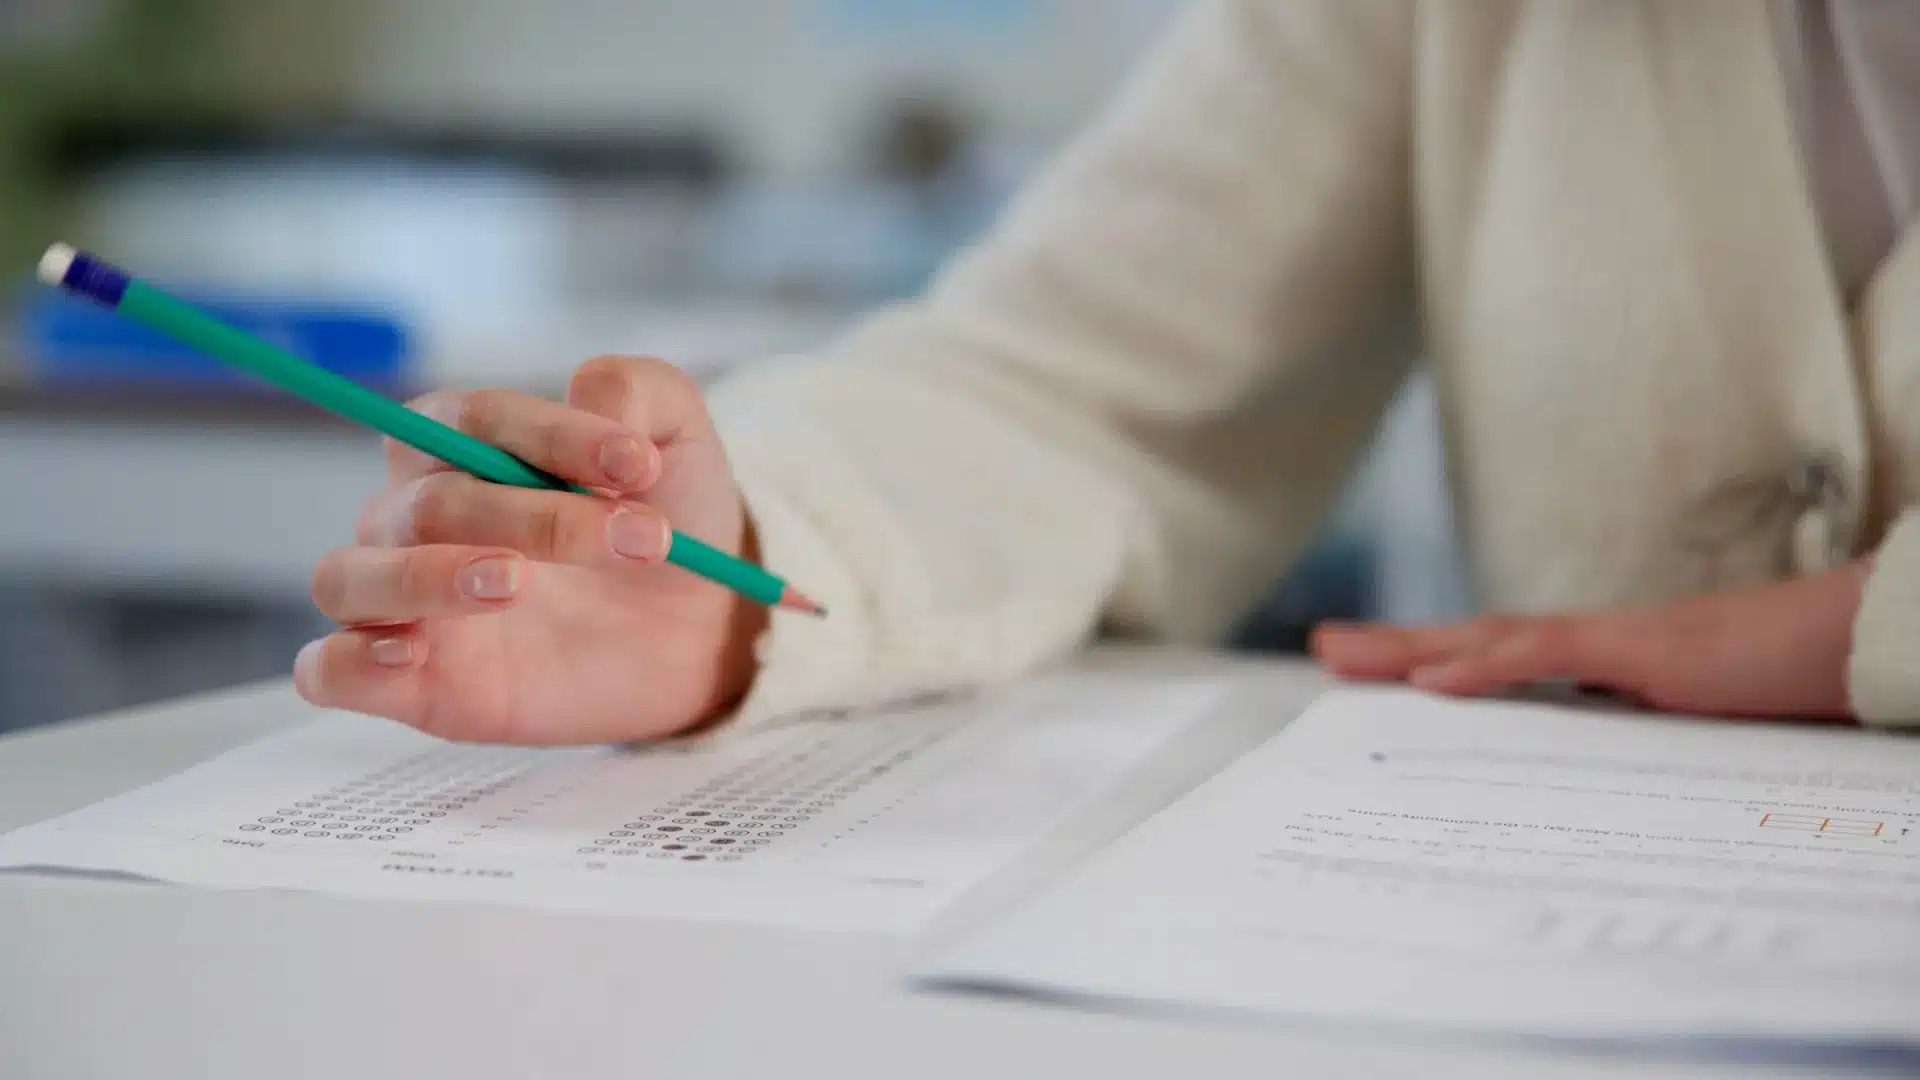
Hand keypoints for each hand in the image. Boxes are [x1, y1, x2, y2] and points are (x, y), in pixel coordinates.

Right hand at [295, 355, 763, 743]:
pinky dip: (352, 661)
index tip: (639, 463)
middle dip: (541, 519)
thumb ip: (640, 391)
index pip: (466, 422)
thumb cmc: (671, 515)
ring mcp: (405, 602)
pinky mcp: (411, 682)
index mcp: (460, 446)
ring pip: (348, 577)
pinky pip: (330, 670)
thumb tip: (587, 391)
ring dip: (426, 577)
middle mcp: (415, 517)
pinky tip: (412, 655)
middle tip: (641, 538)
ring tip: (516, 582)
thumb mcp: (678, 439)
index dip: (548, 436)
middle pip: (430, 504)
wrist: (706, 625)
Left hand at [1310, 562, 1870, 719]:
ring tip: (1343, 656)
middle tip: (1321, 649)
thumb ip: (1626, 732)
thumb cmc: (1776, 679)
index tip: (1367, 670)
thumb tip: (1578, 772)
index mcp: (1599, 662)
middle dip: (1393, 647)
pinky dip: (1485, 667)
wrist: (1845, 642)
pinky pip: (1550, 656)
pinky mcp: (1643, 649)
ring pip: (1490, 640)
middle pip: (1471, 641)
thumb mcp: (1685, 723)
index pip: (1494, 660)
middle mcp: (1591, 643)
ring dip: (1414, 649)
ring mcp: (1612, 640)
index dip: (1431, 662)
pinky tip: (1431, 679)